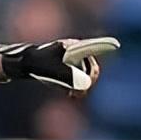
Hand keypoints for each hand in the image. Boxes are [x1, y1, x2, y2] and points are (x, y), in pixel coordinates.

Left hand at [0, 37, 117, 93]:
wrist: (25, 64)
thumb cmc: (35, 62)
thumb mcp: (49, 69)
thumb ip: (68, 75)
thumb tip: (85, 84)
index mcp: (72, 47)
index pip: (91, 47)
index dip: (103, 46)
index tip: (115, 44)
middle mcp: (77, 52)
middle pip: (92, 68)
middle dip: (88, 80)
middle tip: (78, 92)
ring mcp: (75, 61)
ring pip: (87, 76)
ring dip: (82, 86)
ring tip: (73, 95)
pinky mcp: (70, 69)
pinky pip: (80, 81)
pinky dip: (77, 88)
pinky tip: (70, 94)